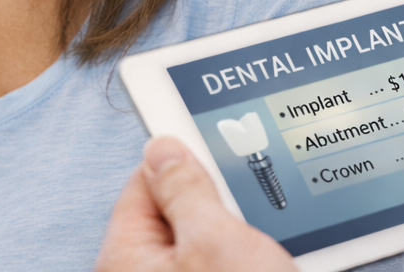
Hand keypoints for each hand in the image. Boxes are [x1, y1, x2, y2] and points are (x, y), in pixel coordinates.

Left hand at [96, 137, 294, 271]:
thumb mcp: (215, 242)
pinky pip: (226, 259)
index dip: (185, 158)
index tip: (220, 142)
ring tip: (270, 244)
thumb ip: (185, 189)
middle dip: (221, 200)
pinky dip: (251, 254)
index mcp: (127, 259)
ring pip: (210, 236)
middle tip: (251, 210)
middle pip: (180, 208)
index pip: (145, 180)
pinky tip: (275, 260)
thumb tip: (162, 146)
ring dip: (244, 231)